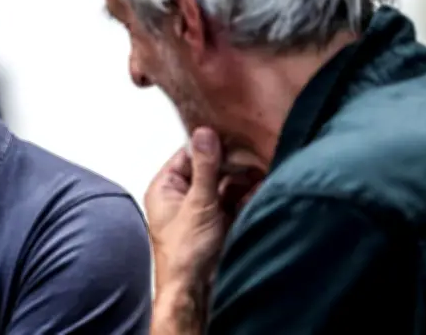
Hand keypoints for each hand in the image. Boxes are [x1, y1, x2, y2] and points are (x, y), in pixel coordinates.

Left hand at [145, 127, 263, 289]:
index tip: (232, 137)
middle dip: (231, 165)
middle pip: (209, 169)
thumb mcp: (198, 203)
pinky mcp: (218, 221)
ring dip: (242, 180)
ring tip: (260, 173)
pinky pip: (233, 201)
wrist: (195, 290)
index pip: (188, 155)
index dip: (210, 146)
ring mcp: (200, 208)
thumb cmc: (184, 253)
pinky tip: (259, 189)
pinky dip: (246, 196)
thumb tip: (204, 134)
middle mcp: (181, 195)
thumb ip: (205, 168)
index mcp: (165, 187)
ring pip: (224, 185)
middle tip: (252, 158)